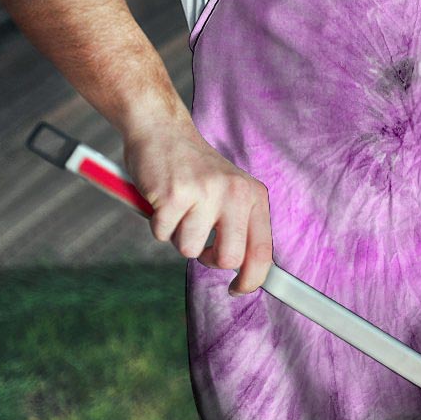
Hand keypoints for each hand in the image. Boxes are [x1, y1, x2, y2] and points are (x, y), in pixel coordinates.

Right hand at [123, 122, 272, 294]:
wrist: (162, 130)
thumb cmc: (194, 170)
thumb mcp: (230, 191)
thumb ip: (240, 226)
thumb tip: (246, 272)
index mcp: (253, 195)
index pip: (263, 250)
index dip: (253, 279)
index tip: (239, 289)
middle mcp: (235, 193)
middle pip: (228, 258)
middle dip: (209, 259)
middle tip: (199, 240)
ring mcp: (205, 193)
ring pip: (189, 250)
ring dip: (178, 236)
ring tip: (179, 208)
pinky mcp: (174, 194)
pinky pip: (162, 234)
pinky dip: (158, 224)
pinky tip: (162, 200)